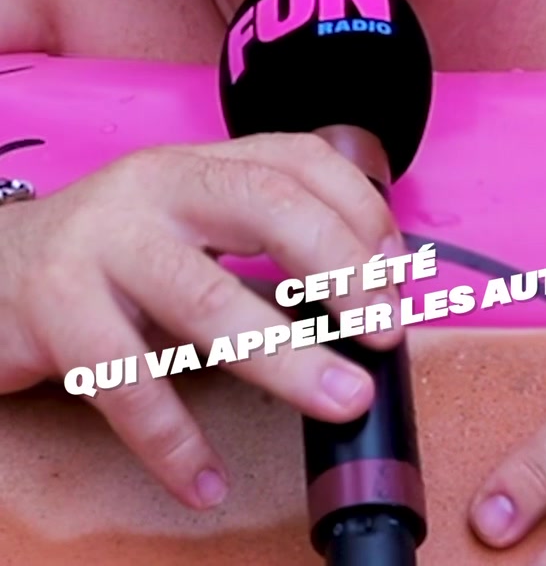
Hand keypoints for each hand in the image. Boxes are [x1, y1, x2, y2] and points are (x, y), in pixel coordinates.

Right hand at [0, 134, 402, 509]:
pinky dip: (172, 440)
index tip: (398, 275)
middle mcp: (153, 187)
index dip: (361, 212)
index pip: (297, 160)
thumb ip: (257, 243)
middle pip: (266, 205)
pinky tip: (205, 481)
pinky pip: (125, 382)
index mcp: (196, 165)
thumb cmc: (106, 256)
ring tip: (338, 400)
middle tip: (384, 331)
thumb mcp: (184, 226)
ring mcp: (101, 242)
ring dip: (283, 357)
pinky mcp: (53, 307)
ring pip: (204, 297)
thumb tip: (365, 296)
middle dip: (343, 268)